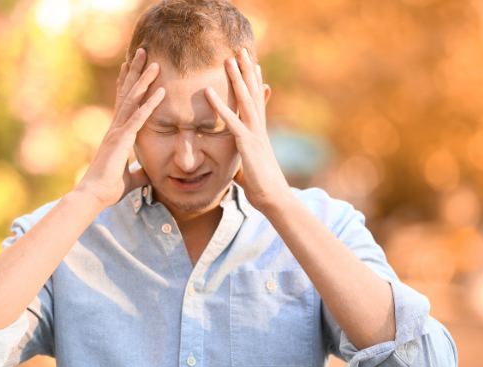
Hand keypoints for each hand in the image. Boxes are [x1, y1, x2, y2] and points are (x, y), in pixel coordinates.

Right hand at [75, 48, 164, 208]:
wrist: (93, 196)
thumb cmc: (107, 188)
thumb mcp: (130, 178)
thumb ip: (139, 172)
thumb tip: (149, 174)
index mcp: (117, 133)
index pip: (125, 102)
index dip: (130, 83)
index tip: (134, 66)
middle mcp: (115, 127)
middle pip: (127, 93)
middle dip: (136, 71)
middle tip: (143, 51)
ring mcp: (117, 131)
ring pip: (133, 99)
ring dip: (144, 80)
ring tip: (155, 62)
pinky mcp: (122, 140)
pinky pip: (139, 118)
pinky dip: (151, 104)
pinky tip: (161, 92)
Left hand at [204, 48, 289, 210]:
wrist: (275, 200)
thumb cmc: (263, 189)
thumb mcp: (251, 170)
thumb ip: (244, 161)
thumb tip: (239, 165)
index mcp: (259, 134)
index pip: (257, 103)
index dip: (254, 83)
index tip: (253, 65)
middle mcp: (259, 129)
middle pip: (253, 94)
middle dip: (248, 71)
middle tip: (242, 50)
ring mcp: (254, 134)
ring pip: (245, 100)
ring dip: (237, 78)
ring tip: (230, 59)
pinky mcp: (246, 144)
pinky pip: (230, 121)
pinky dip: (218, 106)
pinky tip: (207, 92)